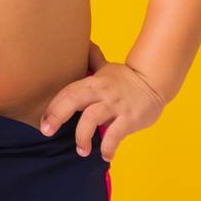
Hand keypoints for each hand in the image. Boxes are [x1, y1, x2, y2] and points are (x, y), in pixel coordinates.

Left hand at [38, 61, 166, 162]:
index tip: (43, 122)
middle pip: (74, 100)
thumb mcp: (106, 68)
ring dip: (82, 136)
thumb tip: (81, 45)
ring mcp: (116, 105)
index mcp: (93, 82)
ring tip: (82, 151)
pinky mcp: (130, 118)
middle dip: (57, 115)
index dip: (53, 106)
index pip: (68, 92)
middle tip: (47, 132)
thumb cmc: (126, 78)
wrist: (156, 81)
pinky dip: (108, 147)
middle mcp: (102, 92)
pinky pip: (116, 134)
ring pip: (92, 118)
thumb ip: (91, 61)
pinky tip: (105, 155)